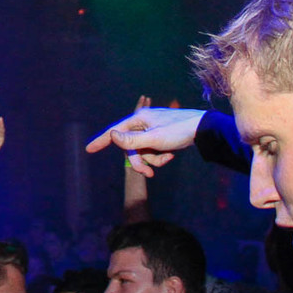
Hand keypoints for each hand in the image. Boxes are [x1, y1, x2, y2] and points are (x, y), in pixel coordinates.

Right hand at [85, 106, 205, 176]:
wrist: (204, 128)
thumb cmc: (179, 131)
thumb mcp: (154, 139)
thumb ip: (132, 140)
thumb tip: (112, 136)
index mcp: (139, 119)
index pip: (115, 131)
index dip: (101, 141)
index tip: (88, 149)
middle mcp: (143, 122)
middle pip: (131, 147)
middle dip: (141, 160)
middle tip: (150, 173)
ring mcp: (152, 129)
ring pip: (143, 150)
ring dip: (153, 159)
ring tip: (167, 158)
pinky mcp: (161, 136)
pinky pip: (152, 150)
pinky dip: (160, 155)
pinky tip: (171, 154)